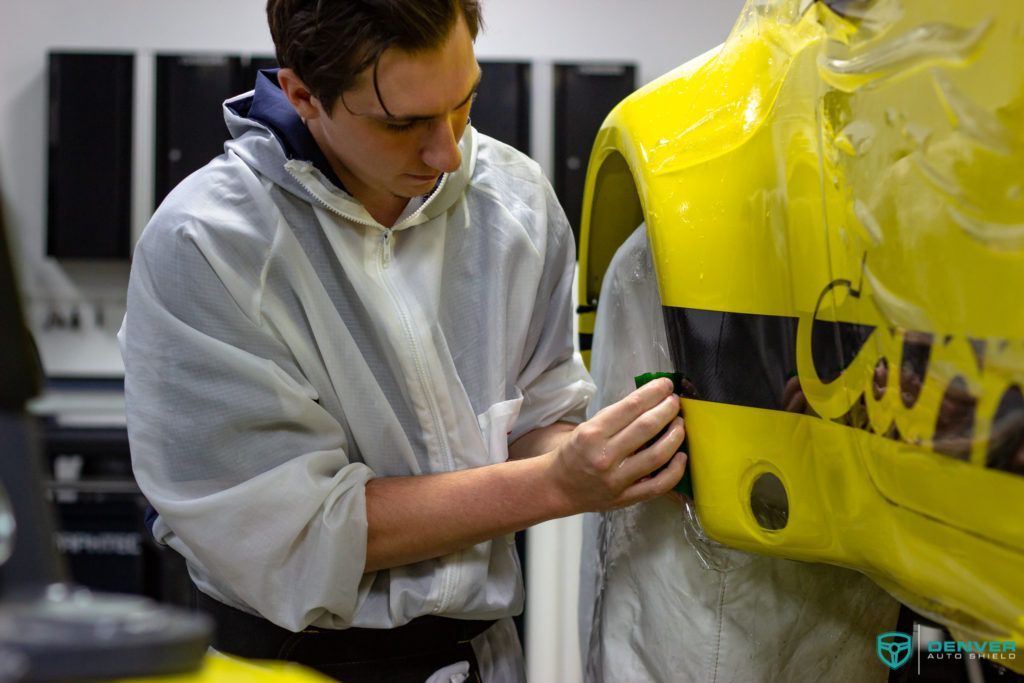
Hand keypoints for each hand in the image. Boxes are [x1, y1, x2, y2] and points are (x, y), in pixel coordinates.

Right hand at [547, 377, 686, 512]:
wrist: (558, 487)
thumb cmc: (574, 453)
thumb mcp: (587, 428)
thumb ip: (616, 418)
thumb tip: (650, 401)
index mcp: (592, 433)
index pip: (631, 406)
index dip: (653, 392)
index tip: (666, 385)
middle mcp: (605, 456)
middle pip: (647, 427)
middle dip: (667, 409)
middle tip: (675, 401)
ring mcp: (617, 479)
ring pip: (657, 455)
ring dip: (675, 435)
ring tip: (680, 424)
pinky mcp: (626, 498)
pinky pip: (659, 485)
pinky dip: (675, 470)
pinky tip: (681, 456)